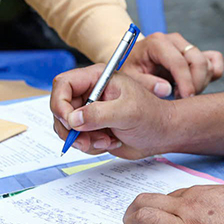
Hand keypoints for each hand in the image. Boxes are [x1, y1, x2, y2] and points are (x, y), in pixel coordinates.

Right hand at [50, 71, 174, 157]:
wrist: (162, 135)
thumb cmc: (152, 116)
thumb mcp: (128, 112)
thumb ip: (99, 114)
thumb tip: (73, 119)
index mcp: (98, 78)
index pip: (63, 84)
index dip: (60, 104)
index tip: (70, 123)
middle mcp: (90, 92)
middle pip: (60, 108)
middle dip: (71, 128)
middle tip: (86, 140)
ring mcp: (90, 111)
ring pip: (66, 127)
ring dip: (82, 140)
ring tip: (106, 141)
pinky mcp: (92, 127)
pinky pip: (77, 139)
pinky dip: (89, 146)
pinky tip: (110, 142)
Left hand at [121, 32, 223, 98]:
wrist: (132, 61)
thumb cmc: (130, 69)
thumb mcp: (129, 78)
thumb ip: (146, 84)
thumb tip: (167, 90)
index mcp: (157, 42)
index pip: (178, 62)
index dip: (185, 82)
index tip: (186, 98)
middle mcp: (174, 40)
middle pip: (198, 61)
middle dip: (195, 84)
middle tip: (181, 99)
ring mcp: (186, 45)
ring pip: (207, 64)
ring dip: (200, 82)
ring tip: (181, 92)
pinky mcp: (194, 52)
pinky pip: (214, 60)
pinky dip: (211, 74)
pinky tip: (195, 85)